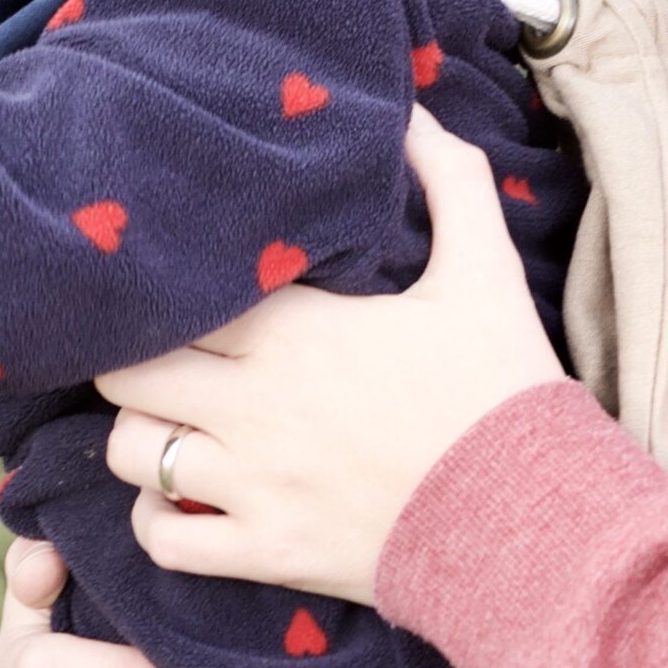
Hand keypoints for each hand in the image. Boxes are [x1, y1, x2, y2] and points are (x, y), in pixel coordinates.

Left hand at [100, 108, 564, 604]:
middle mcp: (255, 404)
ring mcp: (254, 483)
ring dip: (138, 441)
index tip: (169, 302)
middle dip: (129, 366)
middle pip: (125, 374)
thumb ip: (450, 183)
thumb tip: (416, 115)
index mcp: (293, 330)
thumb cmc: (507, 392)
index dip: (157, 300)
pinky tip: (180, 505)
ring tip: (170, 431)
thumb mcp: (484, 274)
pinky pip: (162, 539)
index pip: (171, 301)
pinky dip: (156, 522)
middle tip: (159, 366)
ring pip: (129, 454)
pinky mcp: (265, 552)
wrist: (542, 520)